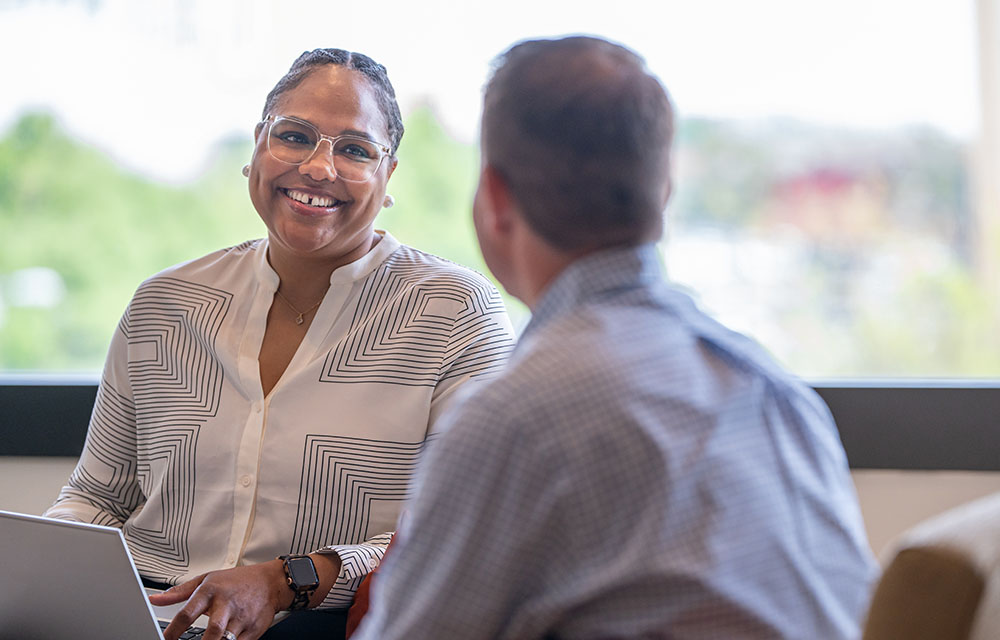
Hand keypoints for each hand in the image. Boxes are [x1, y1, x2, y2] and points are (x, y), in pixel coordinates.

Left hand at [149, 560, 287, 639]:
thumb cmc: (237, 581)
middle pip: (213, 629)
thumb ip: (179, 592)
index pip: (188, 612)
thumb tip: (155, 599)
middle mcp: (226, 604)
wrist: (271, 582)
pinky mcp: (254, 629)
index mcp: (211, 591)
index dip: (174, 630)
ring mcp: (242, 618)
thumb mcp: (207, 579)